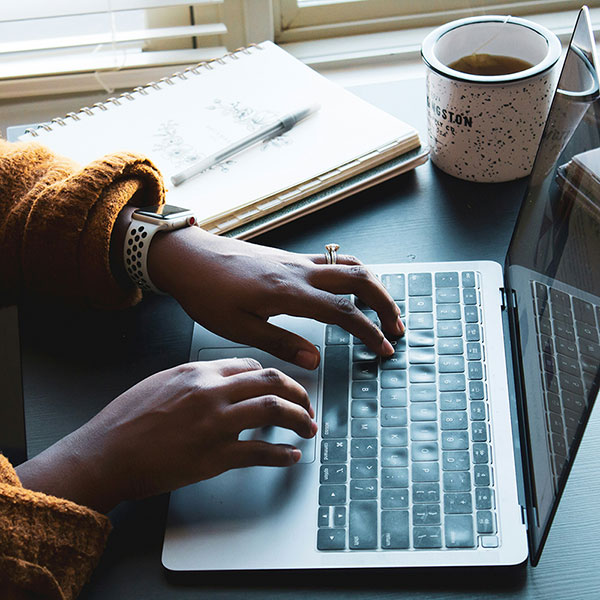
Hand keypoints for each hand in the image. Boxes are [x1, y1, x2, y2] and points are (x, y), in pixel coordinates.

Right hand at [16, 358, 316, 512]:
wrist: (104, 454)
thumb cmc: (125, 421)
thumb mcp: (161, 383)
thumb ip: (195, 379)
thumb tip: (222, 382)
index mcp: (198, 372)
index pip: (251, 366)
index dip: (274, 377)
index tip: (282, 388)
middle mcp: (211, 392)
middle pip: (272, 381)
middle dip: (298, 392)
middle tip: (307, 405)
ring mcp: (215, 423)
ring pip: (274, 410)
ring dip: (300, 419)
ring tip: (308, 428)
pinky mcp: (214, 456)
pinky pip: (260, 452)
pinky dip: (281, 455)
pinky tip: (290, 456)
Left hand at [148, 227, 403, 368]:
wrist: (189, 258)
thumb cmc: (207, 293)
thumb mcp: (239, 328)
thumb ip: (281, 343)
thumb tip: (316, 359)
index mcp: (289, 292)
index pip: (344, 312)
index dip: (369, 331)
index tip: (384, 349)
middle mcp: (299, 271)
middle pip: (359, 279)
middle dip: (385, 303)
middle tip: (396, 327)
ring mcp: (296, 260)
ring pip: (349, 264)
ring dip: (373, 285)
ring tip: (382, 308)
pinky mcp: (289, 257)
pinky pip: (332, 260)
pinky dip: (353, 274)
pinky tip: (350, 289)